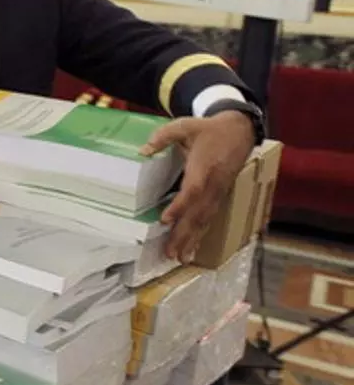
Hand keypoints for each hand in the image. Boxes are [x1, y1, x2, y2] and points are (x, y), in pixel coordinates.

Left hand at [141, 110, 256, 262]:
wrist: (241, 130)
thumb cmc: (209, 129)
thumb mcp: (184, 126)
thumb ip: (163, 137)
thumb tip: (143, 151)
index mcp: (203, 168)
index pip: (191, 191)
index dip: (180, 207)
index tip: (165, 220)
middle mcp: (213, 184)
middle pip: (197, 213)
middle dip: (184, 234)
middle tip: (169, 253)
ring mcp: (218, 192)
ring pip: (204, 219)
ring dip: (191, 240)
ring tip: (179, 258)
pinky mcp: (219, 196)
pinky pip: (209, 218)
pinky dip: (200, 234)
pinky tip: (192, 249)